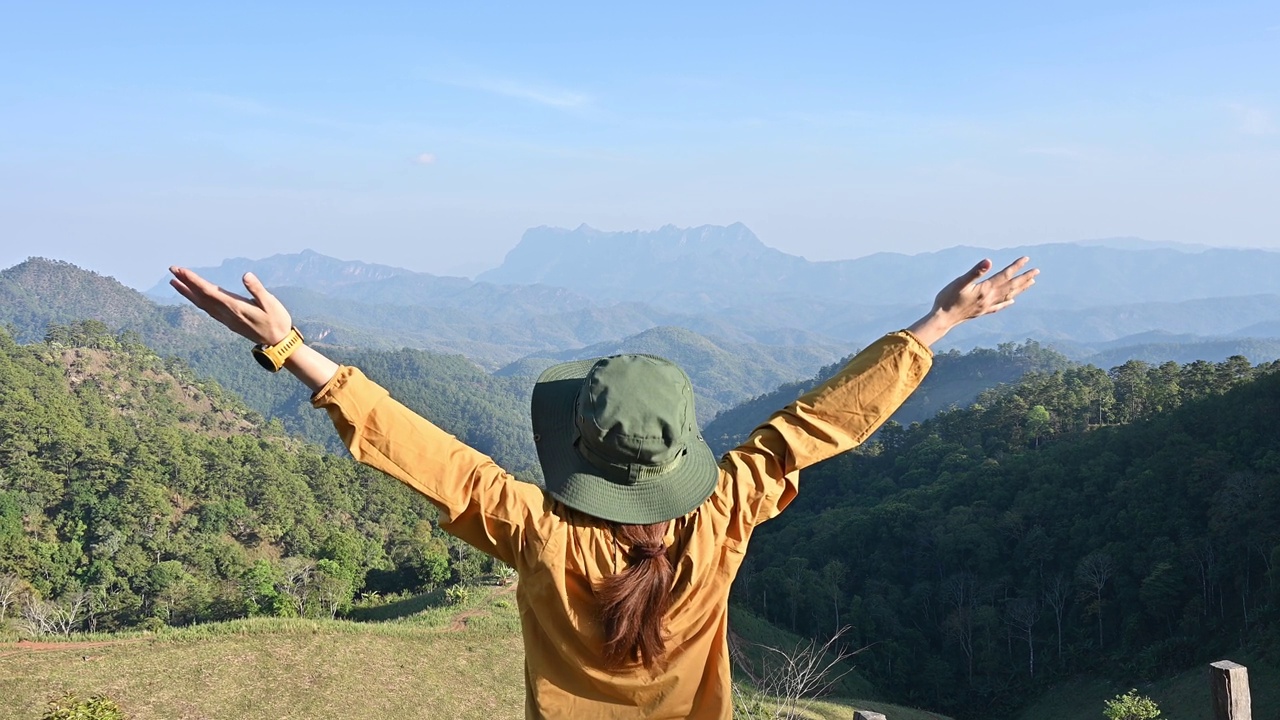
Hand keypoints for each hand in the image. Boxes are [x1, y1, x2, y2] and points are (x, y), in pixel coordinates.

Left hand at [168, 267, 293, 345]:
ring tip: (175, 283)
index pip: (209, 291)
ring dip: (188, 293)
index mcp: (235, 307)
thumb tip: (246, 275)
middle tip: (172, 270)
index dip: (193, 281)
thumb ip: (257, 289)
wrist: (278, 343)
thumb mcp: (271, 303)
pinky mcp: (229, 322)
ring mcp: (226, 319)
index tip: (181, 270)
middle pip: (201, 297)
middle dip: (186, 283)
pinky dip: (198, 302)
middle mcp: (227, 314)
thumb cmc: (277, 321)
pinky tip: (194, 298)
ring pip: (202, 304)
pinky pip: (208, 310)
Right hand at [908, 257, 1038, 346]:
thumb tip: (989, 261)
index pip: (1005, 275)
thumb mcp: (960, 282)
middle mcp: (989, 298)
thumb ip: (976, 272)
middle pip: (1011, 286)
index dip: (1016, 266)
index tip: (1026, 259)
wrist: (942, 319)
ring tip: (1031, 283)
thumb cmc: (948, 299)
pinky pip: (999, 306)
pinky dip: (1007, 302)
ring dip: (1020, 289)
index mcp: (986, 289)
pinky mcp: (981, 312)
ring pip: (1008, 296)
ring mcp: (986, 306)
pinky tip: (1012, 301)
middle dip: (1024, 278)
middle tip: (1036, 271)